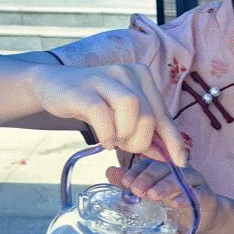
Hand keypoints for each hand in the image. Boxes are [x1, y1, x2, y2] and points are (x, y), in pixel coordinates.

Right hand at [28, 61, 187, 164]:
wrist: (52, 86)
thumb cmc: (93, 102)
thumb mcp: (123, 116)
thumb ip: (145, 131)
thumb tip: (167, 155)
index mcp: (142, 77)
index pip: (164, 113)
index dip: (174, 140)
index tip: (181, 161)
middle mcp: (127, 72)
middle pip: (149, 115)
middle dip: (141, 141)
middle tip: (127, 147)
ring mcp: (105, 78)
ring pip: (132, 109)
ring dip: (126, 134)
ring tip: (115, 141)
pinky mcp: (83, 90)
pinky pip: (102, 115)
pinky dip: (106, 134)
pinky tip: (104, 140)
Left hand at [106, 157, 219, 233]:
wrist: (205, 216)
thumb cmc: (176, 202)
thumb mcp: (153, 194)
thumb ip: (134, 183)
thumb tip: (110, 172)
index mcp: (164, 168)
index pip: (149, 163)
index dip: (137, 171)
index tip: (125, 182)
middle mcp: (179, 170)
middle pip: (163, 168)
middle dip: (148, 178)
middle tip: (137, 189)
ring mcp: (194, 181)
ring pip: (180, 179)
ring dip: (165, 186)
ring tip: (153, 196)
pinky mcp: (206, 195)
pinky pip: (197, 194)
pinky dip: (186, 198)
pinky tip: (176, 205)